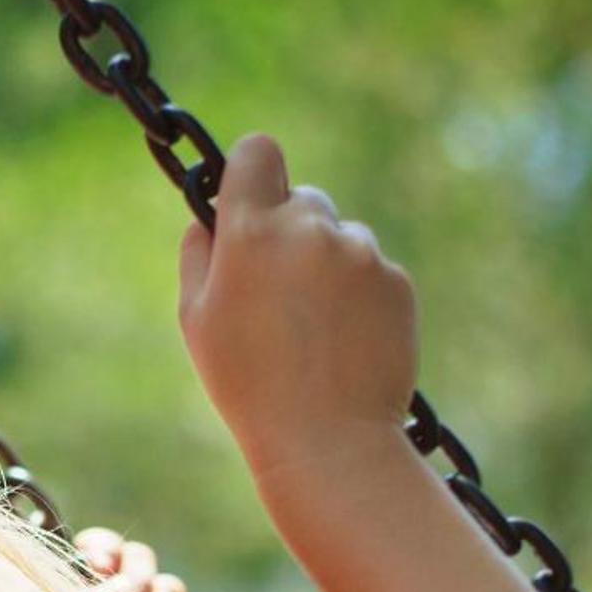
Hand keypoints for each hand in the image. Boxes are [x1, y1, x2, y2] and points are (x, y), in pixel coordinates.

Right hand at [175, 132, 417, 482]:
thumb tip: (208, 219)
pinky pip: (372, 271)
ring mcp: (360, 252)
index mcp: (252, 232)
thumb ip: (197, 255)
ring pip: (340, 237)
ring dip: (327, 267)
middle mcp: (309, 228)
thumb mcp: (196, 322)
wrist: (328, 440)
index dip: (252, 173)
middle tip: (277, 294)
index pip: (258, 152)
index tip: (250, 202)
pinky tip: (344, 343)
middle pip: (302, 198)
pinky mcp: (396, 281)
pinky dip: (360, 297)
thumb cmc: (249, 386)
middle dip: (290, 231)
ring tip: (314, 331)